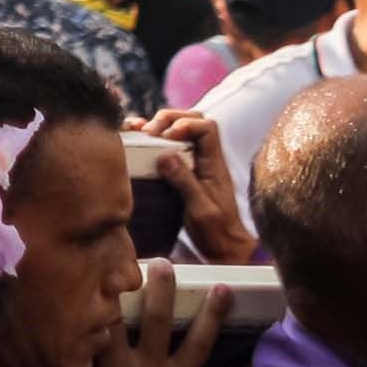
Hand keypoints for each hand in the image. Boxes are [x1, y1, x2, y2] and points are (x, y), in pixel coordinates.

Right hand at [73, 262, 226, 366]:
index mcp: (117, 366)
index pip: (111, 322)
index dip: (111, 293)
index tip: (111, 266)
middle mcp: (149, 365)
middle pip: (157, 320)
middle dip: (162, 290)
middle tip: (168, 263)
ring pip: (197, 343)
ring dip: (212, 316)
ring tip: (223, 290)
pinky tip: (254, 362)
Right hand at [139, 110, 255, 263]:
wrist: (226, 247)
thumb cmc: (217, 232)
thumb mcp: (200, 210)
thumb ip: (185, 182)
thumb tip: (165, 155)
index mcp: (214, 164)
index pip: (207, 128)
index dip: (186, 123)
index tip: (165, 136)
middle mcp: (207, 158)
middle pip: (194, 120)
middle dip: (169, 118)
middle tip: (148, 130)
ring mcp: (197, 163)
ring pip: (182, 130)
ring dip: (161, 126)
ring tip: (140, 131)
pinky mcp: (186, 171)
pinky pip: (173, 146)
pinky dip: (156, 139)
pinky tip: (141, 142)